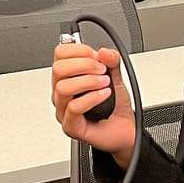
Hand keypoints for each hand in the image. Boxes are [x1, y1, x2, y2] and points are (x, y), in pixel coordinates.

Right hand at [50, 41, 135, 161]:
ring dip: (88, 82)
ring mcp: (64, 110)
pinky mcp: (70, 126)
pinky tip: (104, 95)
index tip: (96, 56)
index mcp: (68, 78)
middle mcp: (62, 93)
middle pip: (58, 69)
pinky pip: (74, 108)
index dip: (79, 50)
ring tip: (105, 84)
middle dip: (84, 65)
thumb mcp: (117, 78)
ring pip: (63, 88)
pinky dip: (92, 98)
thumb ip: (112, 62)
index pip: (60, 55)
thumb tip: (104, 52)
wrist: (126, 132)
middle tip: (102, 70)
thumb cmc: (116, 108)